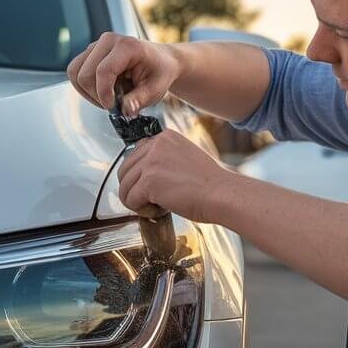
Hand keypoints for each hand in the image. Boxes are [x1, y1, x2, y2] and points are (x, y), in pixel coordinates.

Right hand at [67, 32, 180, 116]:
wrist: (162, 61)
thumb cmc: (159, 73)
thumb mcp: (155, 90)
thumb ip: (139, 100)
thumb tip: (125, 110)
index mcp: (127, 46)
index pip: (103, 71)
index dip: (104, 94)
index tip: (113, 107)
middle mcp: (109, 40)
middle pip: (85, 74)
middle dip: (96, 95)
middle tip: (114, 104)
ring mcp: (97, 44)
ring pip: (75, 73)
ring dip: (88, 92)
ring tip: (108, 97)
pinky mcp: (90, 52)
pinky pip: (75, 72)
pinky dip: (85, 87)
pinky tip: (103, 91)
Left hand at [117, 129, 231, 223]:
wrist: (222, 194)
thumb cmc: (210, 184)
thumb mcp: (185, 158)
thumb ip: (165, 159)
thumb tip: (145, 174)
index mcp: (165, 137)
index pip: (136, 154)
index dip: (140, 175)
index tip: (153, 186)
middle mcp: (156, 144)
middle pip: (125, 170)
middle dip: (134, 188)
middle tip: (152, 200)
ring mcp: (151, 162)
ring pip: (124, 186)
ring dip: (137, 200)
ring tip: (157, 206)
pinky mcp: (149, 181)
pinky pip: (130, 200)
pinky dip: (141, 210)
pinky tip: (159, 210)